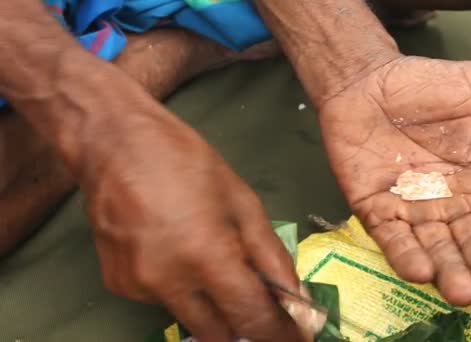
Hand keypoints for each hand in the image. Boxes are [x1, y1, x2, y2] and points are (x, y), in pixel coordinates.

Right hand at [81, 110, 302, 340]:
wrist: (115, 144)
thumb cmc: (187, 163)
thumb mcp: (242, 202)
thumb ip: (271, 255)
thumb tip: (295, 296)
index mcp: (207, 256)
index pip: (253, 319)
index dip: (280, 334)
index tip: (296, 338)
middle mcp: (169, 283)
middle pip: (219, 334)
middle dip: (245, 327)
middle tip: (259, 305)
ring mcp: (138, 287)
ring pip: (189, 318)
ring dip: (210, 304)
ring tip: (208, 258)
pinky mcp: (117, 284)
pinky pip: (160, 300)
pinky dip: (179, 288)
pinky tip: (175, 252)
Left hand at [319, 56, 470, 304]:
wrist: (365, 81)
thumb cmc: (422, 85)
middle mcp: (448, 202)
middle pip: (470, 239)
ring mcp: (410, 208)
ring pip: (433, 245)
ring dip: (447, 269)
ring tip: (461, 290)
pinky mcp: (375, 209)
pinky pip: (391, 236)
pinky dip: (404, 254)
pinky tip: (420, 270)